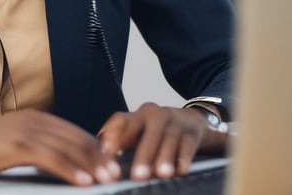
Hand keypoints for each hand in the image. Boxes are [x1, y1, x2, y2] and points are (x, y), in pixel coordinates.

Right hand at [0, 109, 121, 185]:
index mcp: (36, 118)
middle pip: (76, 139)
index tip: (110, 163)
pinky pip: (52, 159)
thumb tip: (58, 166)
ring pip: (69, 149)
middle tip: (117, 174)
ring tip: (108, 180)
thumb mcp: (12, 145)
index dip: (95, 149)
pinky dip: (71, 171)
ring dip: (92, 166)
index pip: (74, 133)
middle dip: (100, 158)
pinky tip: (84, 182)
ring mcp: (27, 130)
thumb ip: (35, 150)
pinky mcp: (17, 144)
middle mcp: (35, 120)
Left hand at [97, 102, 227, 180]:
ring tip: (161, 174)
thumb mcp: (138, 131)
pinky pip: (188, 145)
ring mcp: (176, 121)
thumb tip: (99, 160)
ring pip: (170, 138)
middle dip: (144, 154)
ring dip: (165, 157)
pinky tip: (180, 171)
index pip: (122, 122)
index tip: (107, 155)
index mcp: (138, 115)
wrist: (191, 121)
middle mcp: (155, 114)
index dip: (114, 137)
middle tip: (138, 175)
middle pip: (150, 131)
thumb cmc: (156, 131)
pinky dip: (184, 158)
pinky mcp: (192, 132)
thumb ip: (120, 142)